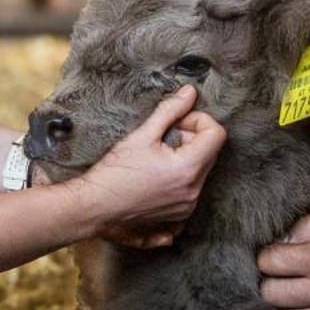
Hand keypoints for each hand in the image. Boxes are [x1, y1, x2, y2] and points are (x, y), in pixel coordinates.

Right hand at [75, 86, 226, 245]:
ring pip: (201, 170)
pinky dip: (181, 178)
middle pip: (210, 152)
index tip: (177, 122)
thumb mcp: (142, 135)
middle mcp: (194, 192)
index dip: (198, 120)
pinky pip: (192, 189)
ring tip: (156, 157)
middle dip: (190, 138)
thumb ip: (170, 111)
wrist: (93, 207)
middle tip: (162, 137)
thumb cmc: (113, 173)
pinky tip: (158, 176)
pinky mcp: (178, 217)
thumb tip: (190, 92)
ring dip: (185, 158)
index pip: (217, 135)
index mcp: (188, 169)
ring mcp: (187, 207)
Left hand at [257, 205, 309, 309]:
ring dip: (281, 306)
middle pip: (270, 295)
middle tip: (280, 271)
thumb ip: (308, 225)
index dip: (267, 254)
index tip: (276, 251)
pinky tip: (307, 306)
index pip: (269, 264)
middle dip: (269, 280)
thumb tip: (282, 242)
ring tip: (291, 290)